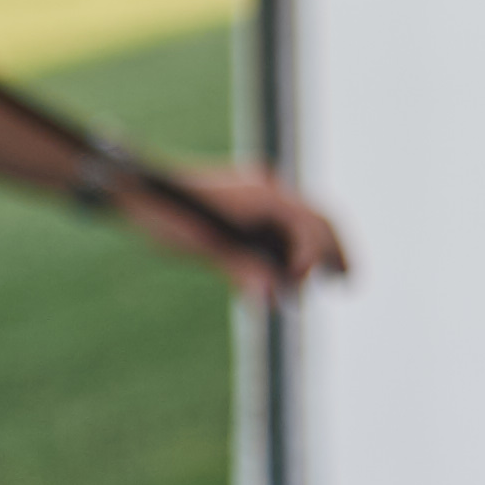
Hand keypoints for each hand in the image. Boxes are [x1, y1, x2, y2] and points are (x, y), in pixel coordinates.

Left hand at [138, 160, 344, 304]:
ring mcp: (259, 191)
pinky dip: (298, 243)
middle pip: (319, 218)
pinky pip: (287, 220)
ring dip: (320, 248)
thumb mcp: (203, 246)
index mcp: (261, 193)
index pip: (307, 226)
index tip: (305, 285)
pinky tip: (294, 267)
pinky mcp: (249, 200)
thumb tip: (272, 300)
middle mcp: (267, 187)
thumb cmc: (164, 213)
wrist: (132, 185)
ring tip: (333, 277)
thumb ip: (242, 269)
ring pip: (306, 218)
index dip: (313, 258)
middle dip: (337, 250)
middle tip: (352, 283)